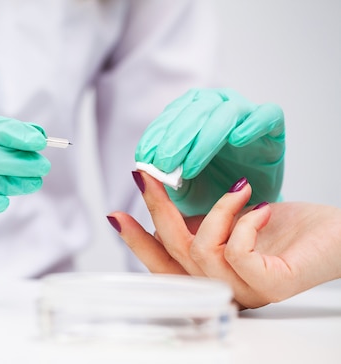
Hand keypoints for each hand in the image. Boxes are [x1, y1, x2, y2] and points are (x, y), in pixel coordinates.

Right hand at [107, 171, 340, 308]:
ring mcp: (248, 292)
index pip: (162, 266)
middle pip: (171, 257)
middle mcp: (224, 290)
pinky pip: (236, 254)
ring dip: (216, 211)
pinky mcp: (272, 285)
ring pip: (200, 253)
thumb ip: (200, 224)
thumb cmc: (292, 230)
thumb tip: (162, 204)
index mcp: (211, 278)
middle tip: (145, 176)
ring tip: (238, 188)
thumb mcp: (233, 222)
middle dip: (155, 211)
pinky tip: (259, 209)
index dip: (135, 242)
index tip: (115, 215)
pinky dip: (243, 223)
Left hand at [135, 88, 284, 215]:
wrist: (243, 210)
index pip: (171, 116)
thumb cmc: (207, 190)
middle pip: (196, 110)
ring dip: (204, 139)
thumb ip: (160, 178)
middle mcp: (216, 105)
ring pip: (225, 113)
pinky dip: (251, 125)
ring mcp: (245, 113)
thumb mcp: (177, 188)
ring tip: (189, 167)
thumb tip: (139, 170)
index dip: (156, 136)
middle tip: (163, 164)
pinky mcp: (273, 126)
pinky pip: (266, 115)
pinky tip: (236, 139)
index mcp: (190, 112)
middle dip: (176, 139)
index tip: (144, 158)